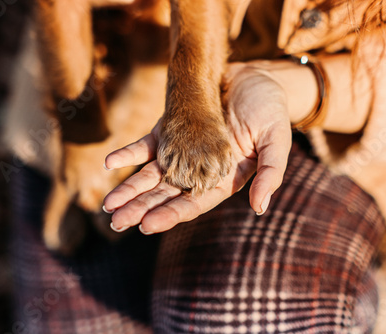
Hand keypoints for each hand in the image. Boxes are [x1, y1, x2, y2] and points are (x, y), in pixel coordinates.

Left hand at [103, 63, 291, 233]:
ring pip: (152, 174)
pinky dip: (129, 153)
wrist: (257, 77)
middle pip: (166, 194)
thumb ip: (270, 173)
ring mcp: (183, 150)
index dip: (170, 215)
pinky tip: (110, 162)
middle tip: (116, 223)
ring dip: (130, 188)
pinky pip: (147, 144)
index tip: (146, 226)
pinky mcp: (172, 129)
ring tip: (108, 205)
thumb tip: (260, 208)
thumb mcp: (276, 141)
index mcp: (223, 179)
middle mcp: (199, 170)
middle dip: (141, 208)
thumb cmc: (271, 110)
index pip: (193, 203)